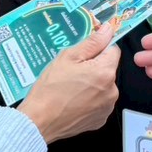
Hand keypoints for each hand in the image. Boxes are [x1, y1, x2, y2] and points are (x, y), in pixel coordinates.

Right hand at [19, 22, 119, 143]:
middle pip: (107, 69)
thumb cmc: (50, 88)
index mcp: (105, 72)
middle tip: (71, 72)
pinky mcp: (100, 120)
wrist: (39, 121)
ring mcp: (107, 107)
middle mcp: (112, 90)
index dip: (98, 48)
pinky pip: (99, 102)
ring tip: (70, 88)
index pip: (112, 50)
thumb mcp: (67, 58)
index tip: (83, 54)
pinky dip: (89, 100)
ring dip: (92, 84)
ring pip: (103, 86)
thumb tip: (108, 29)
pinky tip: (73, 101)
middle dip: (93, 67)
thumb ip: (92, 43)